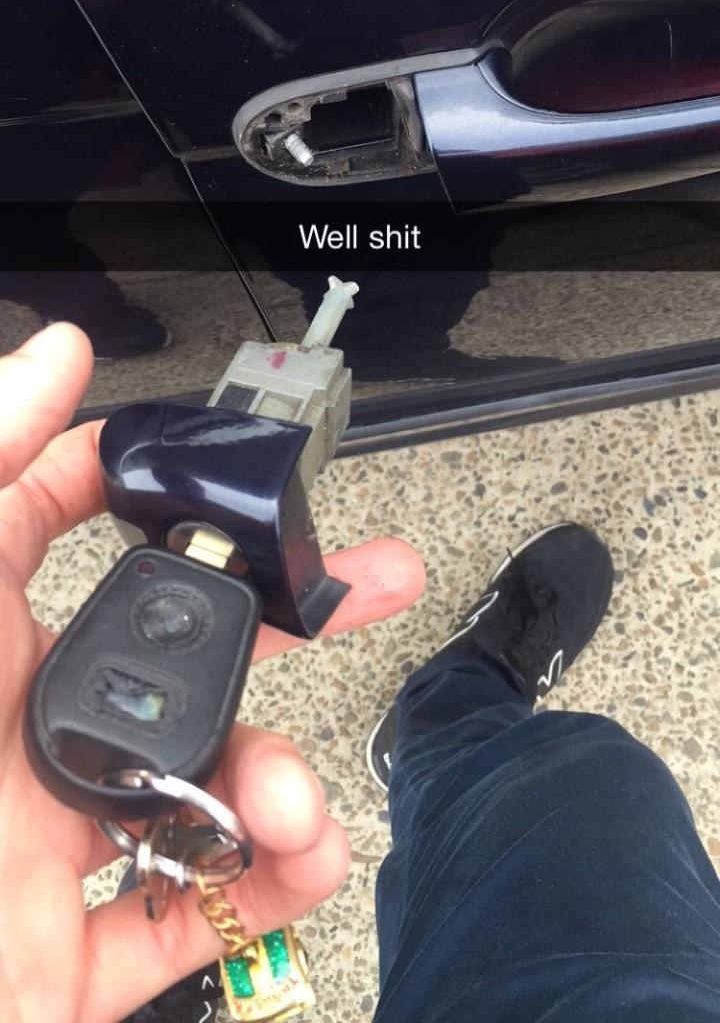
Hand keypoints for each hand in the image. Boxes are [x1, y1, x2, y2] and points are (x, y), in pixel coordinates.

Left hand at [0, 324, 424, 1022]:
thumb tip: (53, 356)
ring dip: (278, 781)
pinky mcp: (72, 956)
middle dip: (284, 614)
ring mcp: (50, 846)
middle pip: (173, 656)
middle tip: (370, 580)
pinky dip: (268, 888)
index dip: (119, 482)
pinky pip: (197, 916)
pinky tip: (295, 858)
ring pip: (202, 789)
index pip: (42, 530)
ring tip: (287, 799)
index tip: (200, 460)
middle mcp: (18, 741)